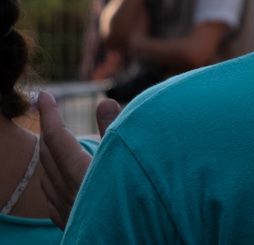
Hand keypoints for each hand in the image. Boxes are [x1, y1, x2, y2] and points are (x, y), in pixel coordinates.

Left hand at [34, 91, 120, 227]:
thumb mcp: (128, 160)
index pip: (56, 137)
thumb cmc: (136, 197)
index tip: (45, 95)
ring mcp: (65, 207)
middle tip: (51, 111)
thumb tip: (104, 101)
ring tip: (56, 140)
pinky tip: (58, 176)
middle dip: (48, 130)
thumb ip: (113, 131)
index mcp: (80, 172)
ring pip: (45, 174)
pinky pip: (49, 194)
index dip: (49, 114)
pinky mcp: (68, 221)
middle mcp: (67, 190)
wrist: (128, 239)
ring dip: (48, 153)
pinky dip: (50, 176)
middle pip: (47, 154)